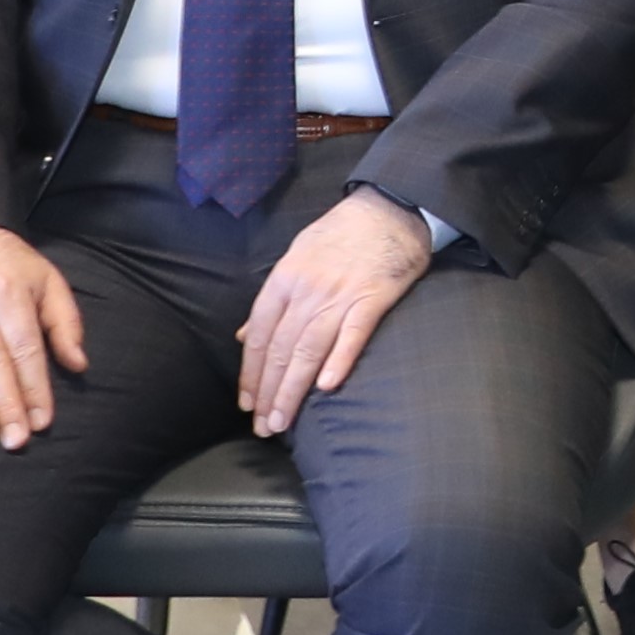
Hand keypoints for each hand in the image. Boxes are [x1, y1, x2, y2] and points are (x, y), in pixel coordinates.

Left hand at [237, 195, 433, 436]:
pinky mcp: (374, 297)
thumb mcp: (296, 258)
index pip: (261, 336)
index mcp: (284, 280)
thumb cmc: (340, 233)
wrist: (387, 206)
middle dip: (269, 393)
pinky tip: (328, 386)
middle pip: (282, 349)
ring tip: (284, 421)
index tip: (247, 404)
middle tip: (264, 427)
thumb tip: (247, 336)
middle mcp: (307, 290)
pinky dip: (340, 359)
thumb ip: (273, 300)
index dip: (252, 374)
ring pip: (309, 349)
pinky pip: (353, 333)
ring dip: (294, 389)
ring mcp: (340, 294)